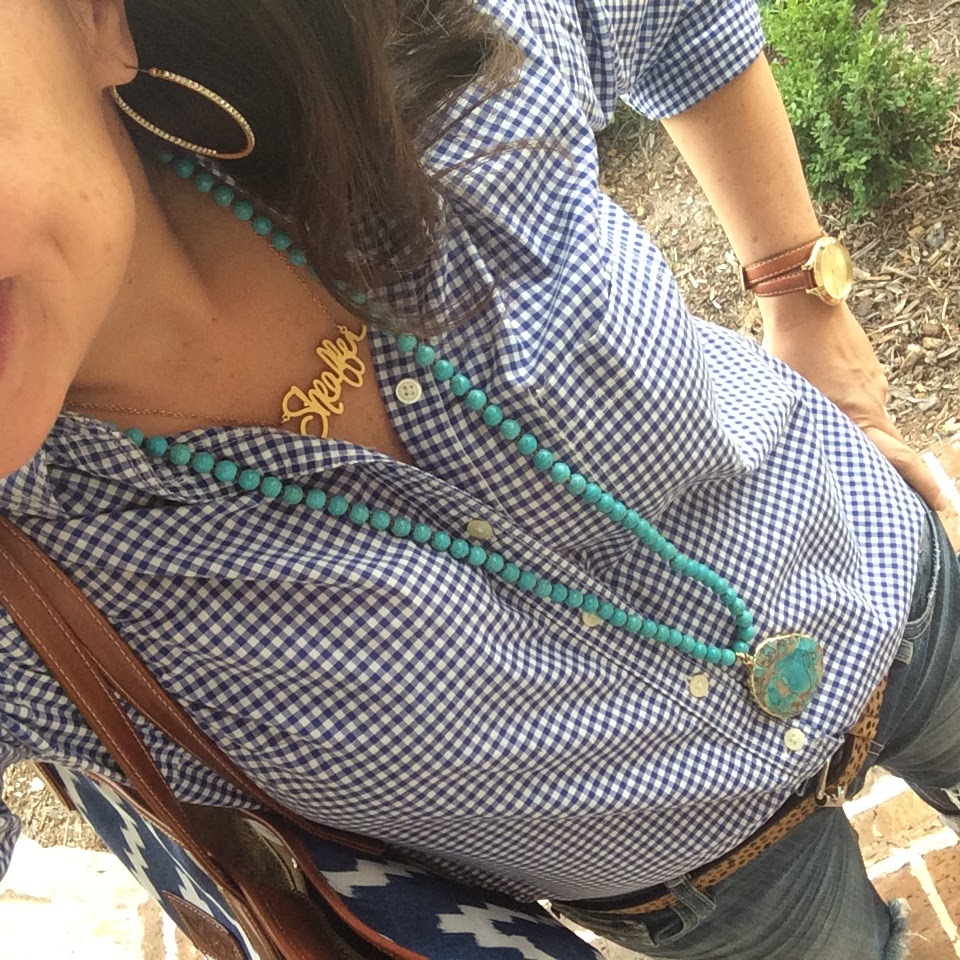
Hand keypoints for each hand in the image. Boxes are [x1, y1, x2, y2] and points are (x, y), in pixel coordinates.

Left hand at [759, 294, 946, 511]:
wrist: (806, 303)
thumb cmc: (790, 352)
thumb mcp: (791, 399)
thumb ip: (807, 427)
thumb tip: (804, 452)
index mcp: (858, 415)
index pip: (898, 457)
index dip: (920, 482)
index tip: (940, 504)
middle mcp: (874, 402)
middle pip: (890, 444)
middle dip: (895, 468)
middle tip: (900, 490)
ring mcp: (874, 383)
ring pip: (871, 418)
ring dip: (860, 431)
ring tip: (832, 434)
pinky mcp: (867, 369)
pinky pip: (863, 396)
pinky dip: (851, 405)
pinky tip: (826, 399)